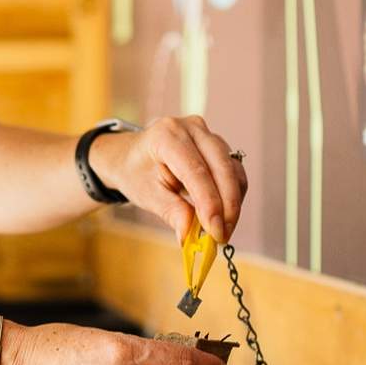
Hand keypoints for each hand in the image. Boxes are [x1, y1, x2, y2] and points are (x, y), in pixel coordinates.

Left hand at [89, 116, 247, 242]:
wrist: (131, 157)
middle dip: (227, 205)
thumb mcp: (147, 195)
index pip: (196, 171)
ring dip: (233, 203)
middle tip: (223, 236)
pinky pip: (234, 171)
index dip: (210, 203)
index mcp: (167, 135)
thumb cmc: (136, 173)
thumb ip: (172, 212)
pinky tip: (224, 215)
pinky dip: (232, 195)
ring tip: (223, 230)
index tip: (216, 231)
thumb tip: (190, 236)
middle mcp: (191, 128)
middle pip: (222, 167)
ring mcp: (207, 134)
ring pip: (233, 170)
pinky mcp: (217, 145)